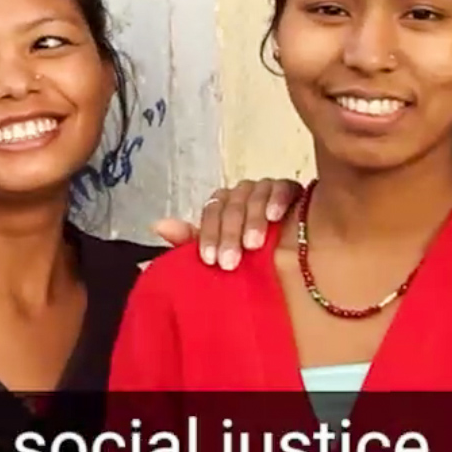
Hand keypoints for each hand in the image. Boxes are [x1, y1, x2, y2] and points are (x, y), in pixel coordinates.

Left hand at [150, 178, 304, 270]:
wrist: (294, 264)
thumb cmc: (250, 258)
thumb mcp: (220, 252)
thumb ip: (192, 240)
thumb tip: (157, 225)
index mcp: (222, 206)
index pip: (211, 212)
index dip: (208, 236)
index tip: (210, 260)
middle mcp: (242, 193)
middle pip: (231, 205)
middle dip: (229, 234)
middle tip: (231, 262)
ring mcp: (267, 189)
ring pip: (254, 196)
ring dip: (252, 220)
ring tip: (254, 245)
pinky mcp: (293, 190)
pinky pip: (284, 188)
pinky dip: (278, 200)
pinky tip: (277, 217)